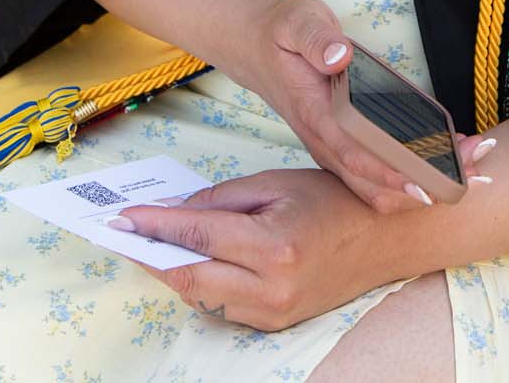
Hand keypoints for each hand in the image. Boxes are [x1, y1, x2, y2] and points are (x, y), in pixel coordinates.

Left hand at [113, 168, 415, 329]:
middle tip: (124, 234)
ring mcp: (272, 313)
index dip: (156, 226)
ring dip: (173, 271)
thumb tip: (178, 211)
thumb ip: (224, 199)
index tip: (125, 216)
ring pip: (201, 297)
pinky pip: (222, 307)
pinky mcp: (274, 324)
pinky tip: (189, 261)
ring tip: (150, 244)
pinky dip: (200, 284)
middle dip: (152, 254)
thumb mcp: (277, 184)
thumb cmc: (334, 201)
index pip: (198, 237)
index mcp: (274, 247)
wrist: (384, 238)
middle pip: (190, 278)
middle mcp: (271, 289)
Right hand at [230, 0, 496, 213]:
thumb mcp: (297, 21)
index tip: (430, 180)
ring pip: (376, 186)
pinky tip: (445, 163)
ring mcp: (333, 148)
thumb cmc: (281, 34)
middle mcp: (325, 142)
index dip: (393, 171)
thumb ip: (318, 38)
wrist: (256, 48)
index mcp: (316, 114)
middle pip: (374, 181)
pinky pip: (376, 175)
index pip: (356, 153)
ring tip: (472, 171)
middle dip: (424, 182)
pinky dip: (411, 176)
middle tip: (475, 173)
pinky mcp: (342, 146)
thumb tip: (342, 55)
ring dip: (423, 184)